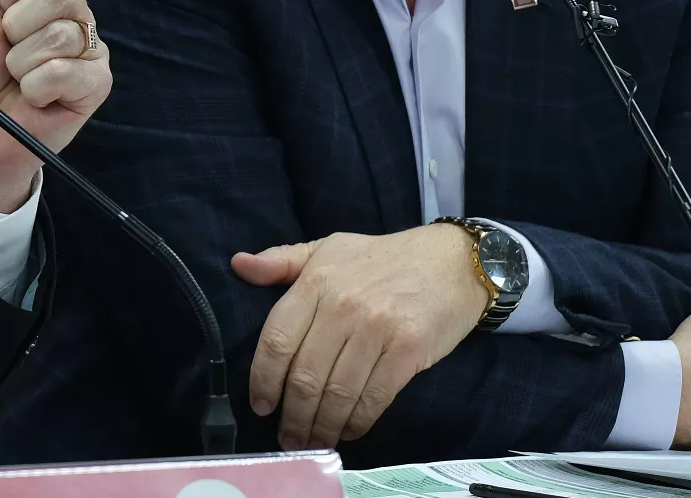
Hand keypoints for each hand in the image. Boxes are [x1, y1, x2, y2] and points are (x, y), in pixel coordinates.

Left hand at [0, 0, 112, 211]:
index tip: (2, 3)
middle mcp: (74, 14)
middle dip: (18, 22)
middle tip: (7, 46)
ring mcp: (89, 49)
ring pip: (62, 34)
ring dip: (22, 61)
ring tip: (16, 77)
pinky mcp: (96, 85)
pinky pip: (69, 71)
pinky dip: (37, 87)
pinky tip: (33, 97)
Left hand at [232, 223, 489, 449]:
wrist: (452, 262)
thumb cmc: (383, 258)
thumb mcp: (327, 248)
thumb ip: (281, 261)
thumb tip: (238, 265)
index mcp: (316, 282)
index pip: (276, 340)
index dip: (264, 380)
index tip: (261, 405)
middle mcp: (342, 305)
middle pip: (305, 375)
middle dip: (293, 416)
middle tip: (288, 438)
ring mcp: (376, 328)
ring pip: (337, 392)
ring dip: (322, 426)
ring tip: (314, 442)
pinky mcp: (408, 349)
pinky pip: (374, 397)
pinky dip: (357, 421)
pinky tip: (348, 431)